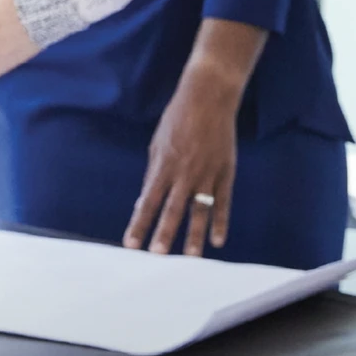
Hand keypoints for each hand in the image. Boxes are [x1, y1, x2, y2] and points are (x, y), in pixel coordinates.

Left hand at [124, 71, 242, 255]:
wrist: (208, 98)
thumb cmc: (177, 119)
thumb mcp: (157, 144)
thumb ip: (152, 174)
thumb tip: (145, 201)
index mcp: (163, 165)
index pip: (148, 201)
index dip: (139, 223)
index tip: (131, 244)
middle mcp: (184, 173)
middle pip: (173, 209)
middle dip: (164, 233)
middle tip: (157, 255)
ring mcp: (206, 174)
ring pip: (200, 210)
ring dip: (195, 235)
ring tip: (192, 257)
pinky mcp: (225, 172)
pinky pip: (223, 202)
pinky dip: (221, 222)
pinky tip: (218, 241)